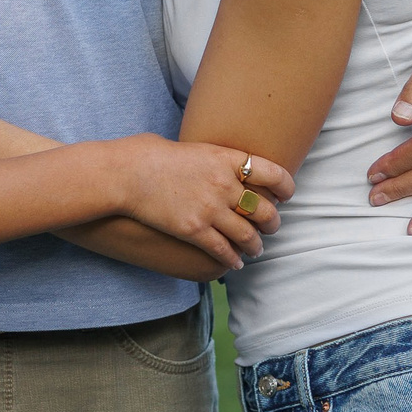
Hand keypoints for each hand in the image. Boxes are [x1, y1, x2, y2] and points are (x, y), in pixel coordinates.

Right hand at [116, 137, 295, 270]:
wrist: (125, 174)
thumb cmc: (148, 155)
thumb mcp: (189, 148)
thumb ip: (210, 158)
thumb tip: (216, 164)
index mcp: (225, 158)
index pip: (272, 173)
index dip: (285, 186)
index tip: (286, 195)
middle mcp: (224, 185)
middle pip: (264, 209)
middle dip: (272, 222)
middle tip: (271, 226)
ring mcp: (210, 209)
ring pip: (248, 235)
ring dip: (255, 245)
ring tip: (255, 249)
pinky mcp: (194, 231)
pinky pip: (224, 251)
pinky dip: (233, 259)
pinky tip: (235, 263)